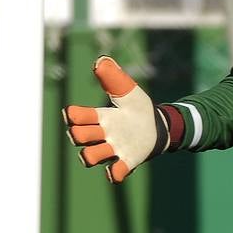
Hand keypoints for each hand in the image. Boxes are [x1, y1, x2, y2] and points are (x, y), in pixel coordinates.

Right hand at [63, 55, 174, 183]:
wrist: (160, 127)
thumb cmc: (139, 109)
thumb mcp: (129, 92)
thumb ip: (115, 78)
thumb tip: (100, 60)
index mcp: (100, 117)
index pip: (76, 117)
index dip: (73, 115)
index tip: (73, 112)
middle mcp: (102, 135)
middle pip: (78, 137)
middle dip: (80, 134)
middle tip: (96, 128)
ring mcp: (114, 149)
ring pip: (90, 157)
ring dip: (93, 154)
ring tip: (107, 146)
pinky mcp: (127, 161)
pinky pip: (115, 172)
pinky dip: (114, 173)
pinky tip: (117, 169)